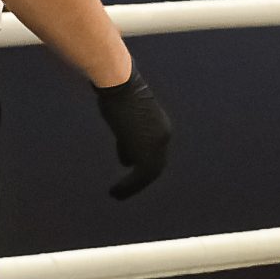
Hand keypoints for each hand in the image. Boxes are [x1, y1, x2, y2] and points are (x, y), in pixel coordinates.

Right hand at [94, 68, 171, 199]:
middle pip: (155, 163)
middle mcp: (163, 136)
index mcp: (160, 125)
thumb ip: (126, 132)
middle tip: (124, 188)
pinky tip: (115, 192)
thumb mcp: (123, 114)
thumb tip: (125, 157)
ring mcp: (158, 144)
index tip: (125, 164)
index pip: (152, 148)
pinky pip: (141, 176)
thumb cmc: (117, 91)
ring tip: (117, 194)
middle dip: (140, 177)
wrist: (119, 83)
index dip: (138, 159)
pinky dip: (129, 187)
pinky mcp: (147, 150)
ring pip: (150, 173)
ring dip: (134, 187)